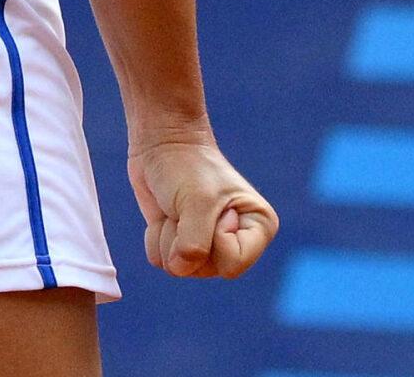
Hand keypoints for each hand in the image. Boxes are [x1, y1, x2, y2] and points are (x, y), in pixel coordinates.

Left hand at [129, 134, 275, 278]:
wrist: (161, 143)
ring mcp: (208, 245)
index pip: (232, 265)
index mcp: (259, 229)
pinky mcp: (180, 243)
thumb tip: (180, 268)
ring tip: (176, 209)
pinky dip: (155, 236)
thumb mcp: (197, 203)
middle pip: (204, 269)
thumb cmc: (187, 167)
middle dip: (185, 238)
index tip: (214, 208)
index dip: (215, 240)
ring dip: (168, 236)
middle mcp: (237, 242)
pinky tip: (164, 214)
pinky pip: (160, 259)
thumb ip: (194, 245)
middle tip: (189, 207)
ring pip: (179, 268)